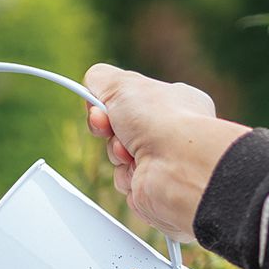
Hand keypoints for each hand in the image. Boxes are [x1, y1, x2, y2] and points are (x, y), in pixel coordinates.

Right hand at [83, 63, 249, 241]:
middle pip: (119, 132)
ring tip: (131, 154)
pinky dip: (125, 177)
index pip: (130, 103)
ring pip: (118, 159)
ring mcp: (163, 162)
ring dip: (116, 155)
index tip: (99, 109)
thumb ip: (101, 79)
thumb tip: (91, 85)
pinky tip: (139, 173)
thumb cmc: (161, 122)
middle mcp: (170, 133)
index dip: (108, 106)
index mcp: (172, 104)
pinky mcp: (154, 189)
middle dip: (109, 132)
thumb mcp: (123, 83)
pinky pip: (124, 182)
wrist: (178, 166)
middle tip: (110, 129)